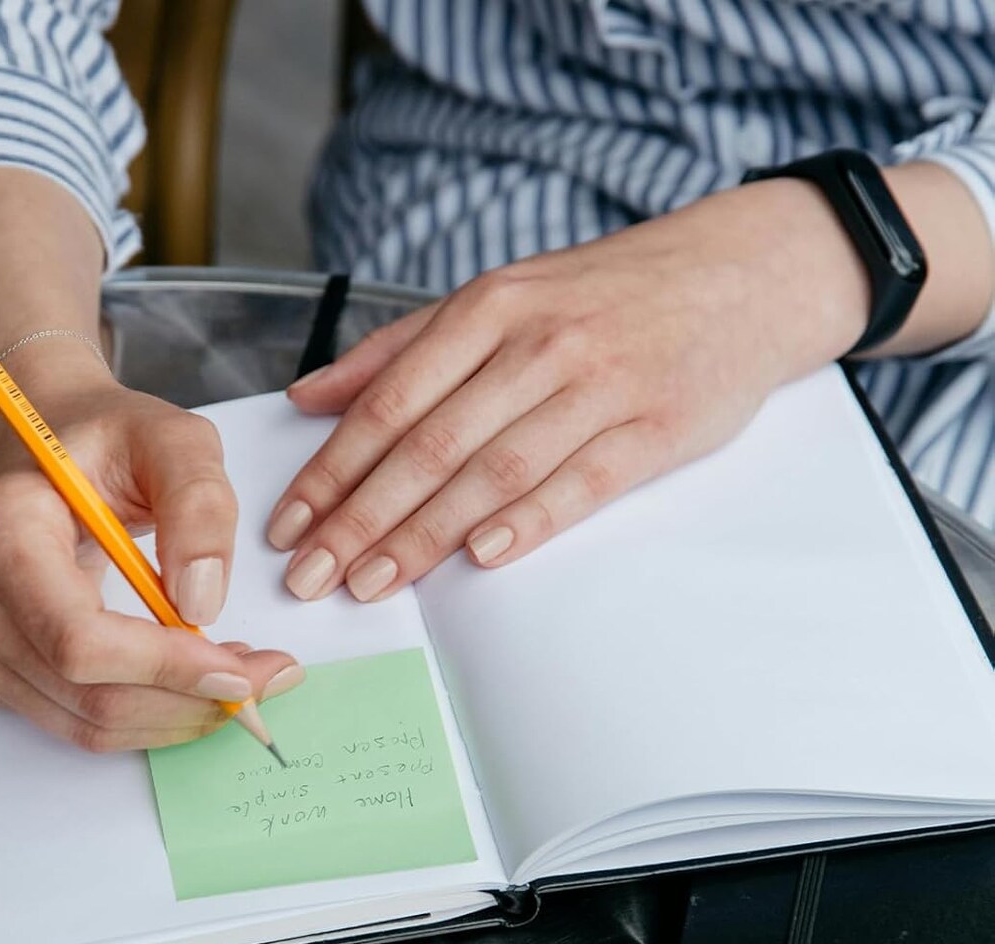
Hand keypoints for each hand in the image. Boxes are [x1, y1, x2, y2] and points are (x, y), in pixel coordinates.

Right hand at [0, 366, 302, 751]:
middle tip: (262, 679)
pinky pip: (75, 722)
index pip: (80, 639)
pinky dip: (145, 714)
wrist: (37, 451)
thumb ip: (199, 506)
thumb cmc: (101, 443)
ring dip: (175, 713)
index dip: (167, 668)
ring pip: (87, 722)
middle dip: (189, 699)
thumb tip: (201, 601)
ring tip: (232, 675)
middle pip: (88, 694)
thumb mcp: (172, 440)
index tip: (243, 670)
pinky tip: (185, 680)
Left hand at [269, 180, 870, 600]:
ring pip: (494, 470)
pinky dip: (529, 519)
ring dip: (425, 534)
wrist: (745, 272)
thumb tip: (309, 396)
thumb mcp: (499, 296)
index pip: (388, 403)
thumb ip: (399, 350)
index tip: (288, 525)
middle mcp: (536, 344)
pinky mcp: (655, 427)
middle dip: (359, 518)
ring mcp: (599, 384)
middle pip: (429, 446)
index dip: (331, 471)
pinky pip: (582, 480)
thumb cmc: (605, 295)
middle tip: (312, 575)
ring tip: (372, 582)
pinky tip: (481, 556)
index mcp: (488, 309)